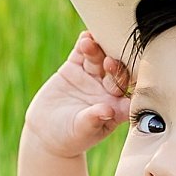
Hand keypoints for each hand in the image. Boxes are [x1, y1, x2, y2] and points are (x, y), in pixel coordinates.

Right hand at [23, 31, 132, 160]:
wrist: (46, 132)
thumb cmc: (69, 138)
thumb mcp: (81, 132)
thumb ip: (94, 120)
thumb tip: (108, 111)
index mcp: (117, 107)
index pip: (129, 93)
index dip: (128, 86)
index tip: (125, 82)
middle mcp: (108, 90)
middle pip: (115, 73)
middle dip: (113, 67)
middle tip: (108, 62)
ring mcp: (92, 77)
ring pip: (99, 59)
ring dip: (97, 51)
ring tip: (90, 45)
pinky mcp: (75, 67)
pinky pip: (82, 53)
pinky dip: (84, 45)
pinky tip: (85, 37)